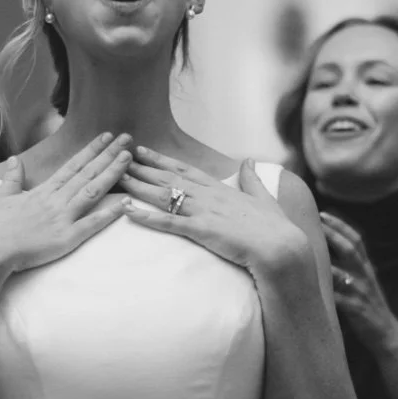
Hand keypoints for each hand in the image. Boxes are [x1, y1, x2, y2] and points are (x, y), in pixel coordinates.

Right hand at [0, 134, 134, 274]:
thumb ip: (12, 178)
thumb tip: (14, 160)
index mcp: (41, 191)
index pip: (72, 165)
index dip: (91, 150)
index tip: (105, 137)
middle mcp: (55, 200)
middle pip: (87, 173)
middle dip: (109, 155)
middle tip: (127, 138)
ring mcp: (62, 218)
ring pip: (92, 191)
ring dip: (112, 174)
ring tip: (129, 159)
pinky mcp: (65, 239)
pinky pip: (92, 224)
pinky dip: (109, 214)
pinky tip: (126, 203)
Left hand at [120, 149, 304, 273]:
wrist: (281, 247)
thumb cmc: (274, 227)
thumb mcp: (262, 197)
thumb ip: (251, 179)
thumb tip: (248, 160)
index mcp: (220, 188)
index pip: (184, 169)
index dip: (161, 160)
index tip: (143, 151)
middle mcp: (208, 195)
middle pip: (168, 178)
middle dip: (141, 169)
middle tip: (118, 159)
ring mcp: (204, 211)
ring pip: (164, 196)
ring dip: (138, 187)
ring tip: (117, 180)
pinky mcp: (202, 230)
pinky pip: (169, 223)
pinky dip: (147, 218)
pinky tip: (129, 212)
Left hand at [319, 213, 397, 347]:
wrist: (386, 333)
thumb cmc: (368, 306)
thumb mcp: (363, 282)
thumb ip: (349, 267)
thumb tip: (324, 253)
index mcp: (366, 268)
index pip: (356, 240)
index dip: (340, 225)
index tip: (323, 214)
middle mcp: (365, 276)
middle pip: (351, 249)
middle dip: (333, 234)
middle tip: (316, 221)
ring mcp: (361, 292)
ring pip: (343, 273)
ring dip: (325, 264)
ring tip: (307, 253)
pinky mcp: (357, 309)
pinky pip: (339, 300)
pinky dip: (326, 295)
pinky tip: (310, 289)